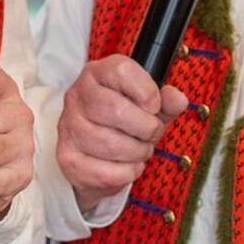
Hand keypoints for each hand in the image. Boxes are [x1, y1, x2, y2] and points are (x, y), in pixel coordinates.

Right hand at [56, 55, 188, 214]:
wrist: (96, 155)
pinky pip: (103, 171)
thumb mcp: (149, 106)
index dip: (148, 93)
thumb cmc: (124, 124)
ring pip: (110, 144)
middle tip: (152, 134)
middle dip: (146, 128)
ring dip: (137, 153)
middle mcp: (77, 95)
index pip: (122, 71)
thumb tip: (177, 99)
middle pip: (116, 110)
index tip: (154, 107)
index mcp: (98, 73)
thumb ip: (166, 101)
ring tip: (140, 150)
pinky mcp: (67, 157)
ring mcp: (68, 126)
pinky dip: (126, 173)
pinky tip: (128, 166)